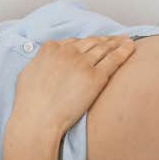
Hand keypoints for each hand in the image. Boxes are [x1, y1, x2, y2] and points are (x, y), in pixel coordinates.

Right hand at [11, 36, 135, 136]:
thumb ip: (40, 61)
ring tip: (126, 41)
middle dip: (104, 40)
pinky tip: (131, 47)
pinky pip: (113, 60)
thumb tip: (46, 60)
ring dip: (116, 43)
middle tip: (115, 39)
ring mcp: (82, 63)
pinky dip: (124, 51)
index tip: (94, 43)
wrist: (37, 120)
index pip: (73, 42)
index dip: (86, 42)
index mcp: (50, 49)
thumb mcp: (28, 73)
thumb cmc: (29, 103)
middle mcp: (67, 52)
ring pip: (104, 48)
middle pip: (90, 42)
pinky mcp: (95, 77)